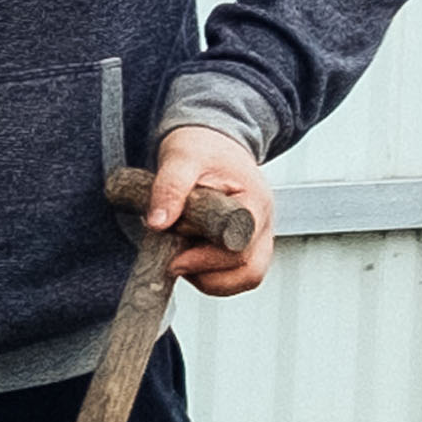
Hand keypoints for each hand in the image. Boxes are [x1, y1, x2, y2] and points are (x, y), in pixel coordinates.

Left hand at [148, 127, 274, 297]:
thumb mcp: (181, 157)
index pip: (241, 245)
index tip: (175, 258)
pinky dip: (209, 276)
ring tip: (180, 257)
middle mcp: (264, 223)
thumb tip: (158, 224)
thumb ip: (170, 187)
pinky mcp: (246, 248)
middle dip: (205, 272)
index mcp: (255, 200)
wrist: (212, 142)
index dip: (208, 259)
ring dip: (208, 279)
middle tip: (172, 260)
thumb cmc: (202, 147)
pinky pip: (235, 277)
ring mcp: (258, 238)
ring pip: (245, 278)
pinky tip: (188, 257)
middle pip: (248, 270)